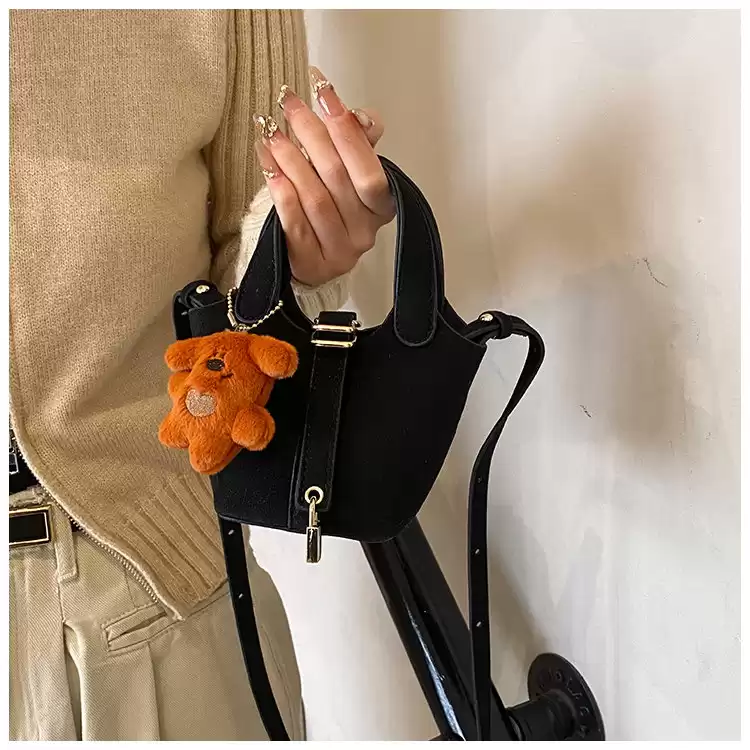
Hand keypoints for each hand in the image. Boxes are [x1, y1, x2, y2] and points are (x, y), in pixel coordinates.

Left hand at [253, 66, 394, 287]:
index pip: (368, 168)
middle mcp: (365, 232)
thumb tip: (361, 117)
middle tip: (289, 103)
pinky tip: (268, 165)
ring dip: (291, 159)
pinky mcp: (312, 263)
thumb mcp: (348, 175)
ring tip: (271, 132)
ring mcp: (339, 251)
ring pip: (315, 197)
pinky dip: (280, 190)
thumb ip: (359, 143)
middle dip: (312, 133)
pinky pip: (294, 221)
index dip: (346, 129)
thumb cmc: (329, 210)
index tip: (323, 90)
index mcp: (381, 208)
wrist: (309, 257)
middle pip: (338, 177)